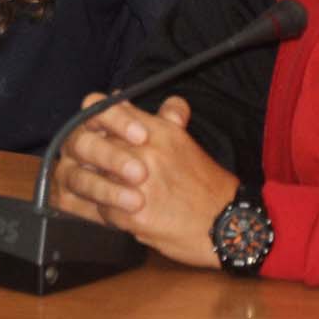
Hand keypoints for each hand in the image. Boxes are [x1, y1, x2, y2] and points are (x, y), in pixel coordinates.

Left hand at [50, 93, 239, 267]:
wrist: (228, 223)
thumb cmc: (204, 182)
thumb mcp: (182, 139)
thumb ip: (153, 116)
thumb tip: (119, 95)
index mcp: (156, 130)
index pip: (104, 110)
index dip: (90, 118)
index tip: (93, 131)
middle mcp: (145, 151)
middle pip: (91, 146)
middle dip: (92, 160)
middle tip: (96, 168)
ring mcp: (139, 182)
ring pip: (94, 179)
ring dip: (99, 188)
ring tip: (113, 194)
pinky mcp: (136, 214)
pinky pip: (103, 211)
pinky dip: (108, 214)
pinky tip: (122, 214)